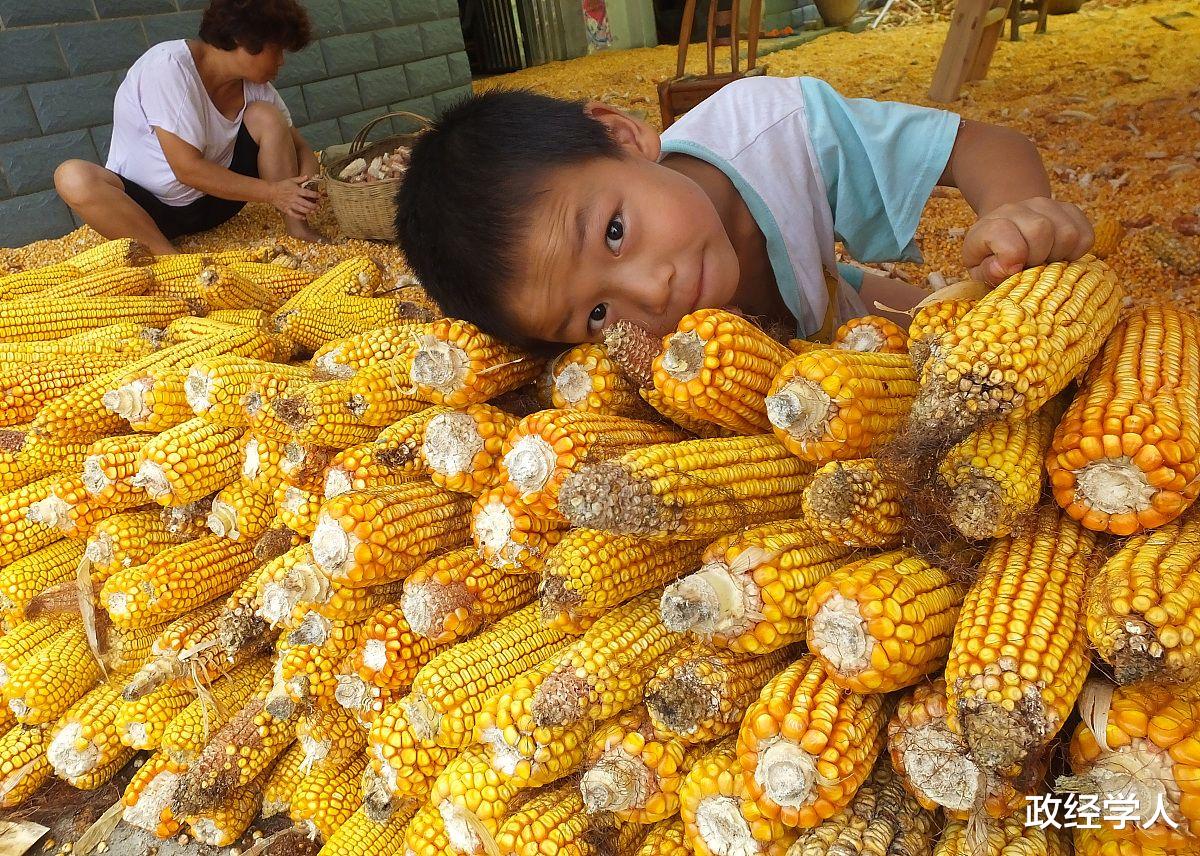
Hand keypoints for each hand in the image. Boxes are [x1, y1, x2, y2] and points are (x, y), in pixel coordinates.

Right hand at [269, 175, 320, 218]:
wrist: (270, 192)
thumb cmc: (281, 185)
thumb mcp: (291, 180)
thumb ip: (300, 179)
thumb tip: (308, 176)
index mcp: (296, 190)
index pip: (308, 193)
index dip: (315, 195)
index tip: (320, 196)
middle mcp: (294, 198)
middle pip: (306, 203)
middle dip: (314, 206)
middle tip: (319, 206)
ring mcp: (290, 204)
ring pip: (301, 209)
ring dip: (309, 211)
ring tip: (314, 211)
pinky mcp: (286, 209)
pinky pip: (294, 215)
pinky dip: (299, 217)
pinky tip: (304, 217)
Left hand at [962, 197, 1093, 285]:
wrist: (1009, 231)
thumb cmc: (993, 258)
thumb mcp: (980, 270)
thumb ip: (987, 272)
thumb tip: (1007, 268)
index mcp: (989, 225)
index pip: (1001, 232)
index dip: (1011, 256)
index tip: (1013, 269)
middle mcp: (1017, 209)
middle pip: (1040, 231)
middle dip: (1039, 258)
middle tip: (1031, 267)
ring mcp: (1046, 206)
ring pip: (1068, 234)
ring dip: (1059, 257)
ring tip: (1044, 261)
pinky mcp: (1070, 210)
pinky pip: (1085, 236)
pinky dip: (1076, 253)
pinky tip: (1059, 255)